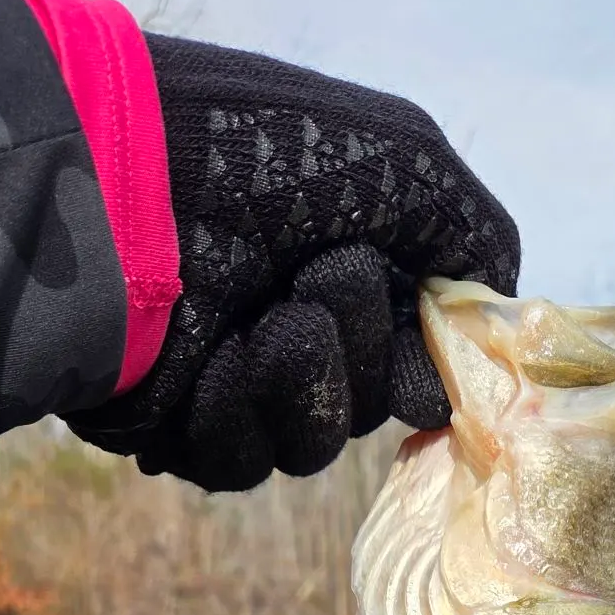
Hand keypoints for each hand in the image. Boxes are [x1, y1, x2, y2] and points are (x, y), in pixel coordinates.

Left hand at [62, 34, 519, 491]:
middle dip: (360, 352)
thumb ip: (476, 236)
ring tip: (266, 316)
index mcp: (346, 277)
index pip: (415, 364)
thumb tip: (497, 313)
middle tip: (319, 277)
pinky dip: (237, 408)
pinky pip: (239, 462)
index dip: (427, 364)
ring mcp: (233, 382)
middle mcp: (295, 333)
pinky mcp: (175, 424)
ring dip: (304, 382)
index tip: (428, 340)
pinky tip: (211, 350)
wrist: (118, 180)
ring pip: (309, 448)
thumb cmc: (264, 153)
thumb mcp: (407, 162)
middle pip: (369, 408)